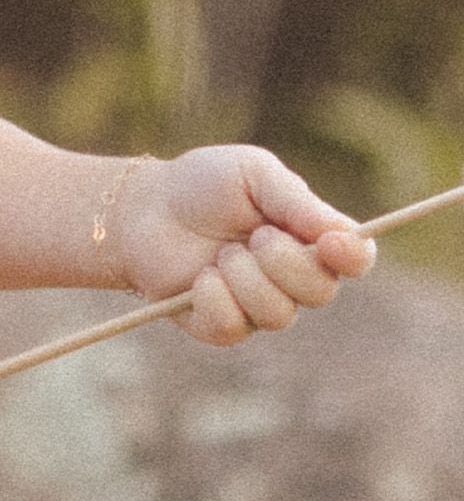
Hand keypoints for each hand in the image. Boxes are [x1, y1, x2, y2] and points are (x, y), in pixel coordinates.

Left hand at [111, 144, 376, 346]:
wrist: (144, 207)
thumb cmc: (204, 184)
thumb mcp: (251, 174)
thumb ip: (295, 200)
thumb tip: (342, 233)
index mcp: (310, 238)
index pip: (356, 258)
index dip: (353, 257)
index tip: (332, 245)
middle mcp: (293, 278)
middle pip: (321, 292)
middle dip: (283, 261)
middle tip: (253, 235)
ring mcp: (259, 306)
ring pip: (278, 313)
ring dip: (244, 276)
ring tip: (220, 253)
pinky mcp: (222, 325)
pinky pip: (233, 327)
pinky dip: (213, 297)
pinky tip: (199, 278)